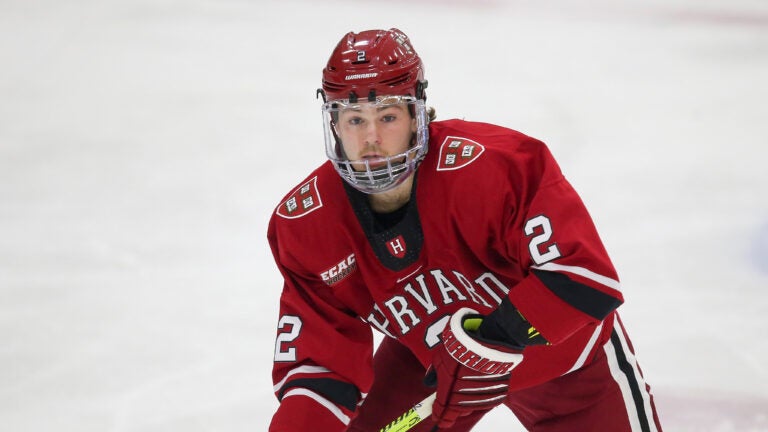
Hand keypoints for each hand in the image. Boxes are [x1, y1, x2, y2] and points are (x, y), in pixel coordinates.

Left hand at [427, 307, 523, 428]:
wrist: (485, 342)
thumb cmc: (459, 348)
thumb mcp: (439, 358)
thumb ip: (434, 372)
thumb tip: (429, 382)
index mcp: (448, 391)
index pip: (442, 411)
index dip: (439, 417)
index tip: (437, 420)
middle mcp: (464, 398)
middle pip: (457, 412)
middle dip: (452, 411)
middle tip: (449, 410)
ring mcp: (481, 397)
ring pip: (471, 407)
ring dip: (466, 404)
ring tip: (464, 396)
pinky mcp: (496, 393)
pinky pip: (486, 402)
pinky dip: (481, 399)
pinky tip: (478, 392)